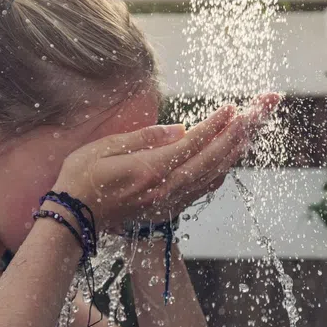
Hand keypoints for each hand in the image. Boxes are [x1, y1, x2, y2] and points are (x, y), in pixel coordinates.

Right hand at [51, 94, 279, 233]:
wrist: (73, 218)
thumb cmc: (82, 178)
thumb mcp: (105, 148)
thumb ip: (145, 138)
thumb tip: (181, 129)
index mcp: (150, 170)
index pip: (192, 144)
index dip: (214, 125)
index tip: (230, 108)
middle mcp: (164, 188)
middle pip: (210, 160)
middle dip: (235, 136)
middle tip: (254, 116)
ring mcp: (167, 201)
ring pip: (210, 177)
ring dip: (231, 155)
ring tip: (248, 134)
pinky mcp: (165, 209)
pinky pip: (201, 191)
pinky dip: (218, 174)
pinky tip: (226, 163)